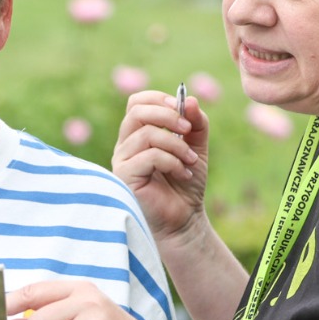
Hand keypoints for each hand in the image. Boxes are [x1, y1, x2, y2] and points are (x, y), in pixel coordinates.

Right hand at [113, 89, 209, 242]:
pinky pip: (149, 156)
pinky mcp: (125, 177)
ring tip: (190, 161)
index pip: (137, 103)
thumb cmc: (185, 185)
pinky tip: (182, 173)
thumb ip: (196, 124)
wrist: (184, 220)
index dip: (159, 99)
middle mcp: (125, 145)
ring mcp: (122, 161)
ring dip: (176, 145)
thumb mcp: (196, 147)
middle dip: (168, 115)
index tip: (182, 110)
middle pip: (137, 112)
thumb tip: (188, 100)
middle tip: (188, 130)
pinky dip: (172, 161)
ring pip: (146, 134)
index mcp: (138, 135)